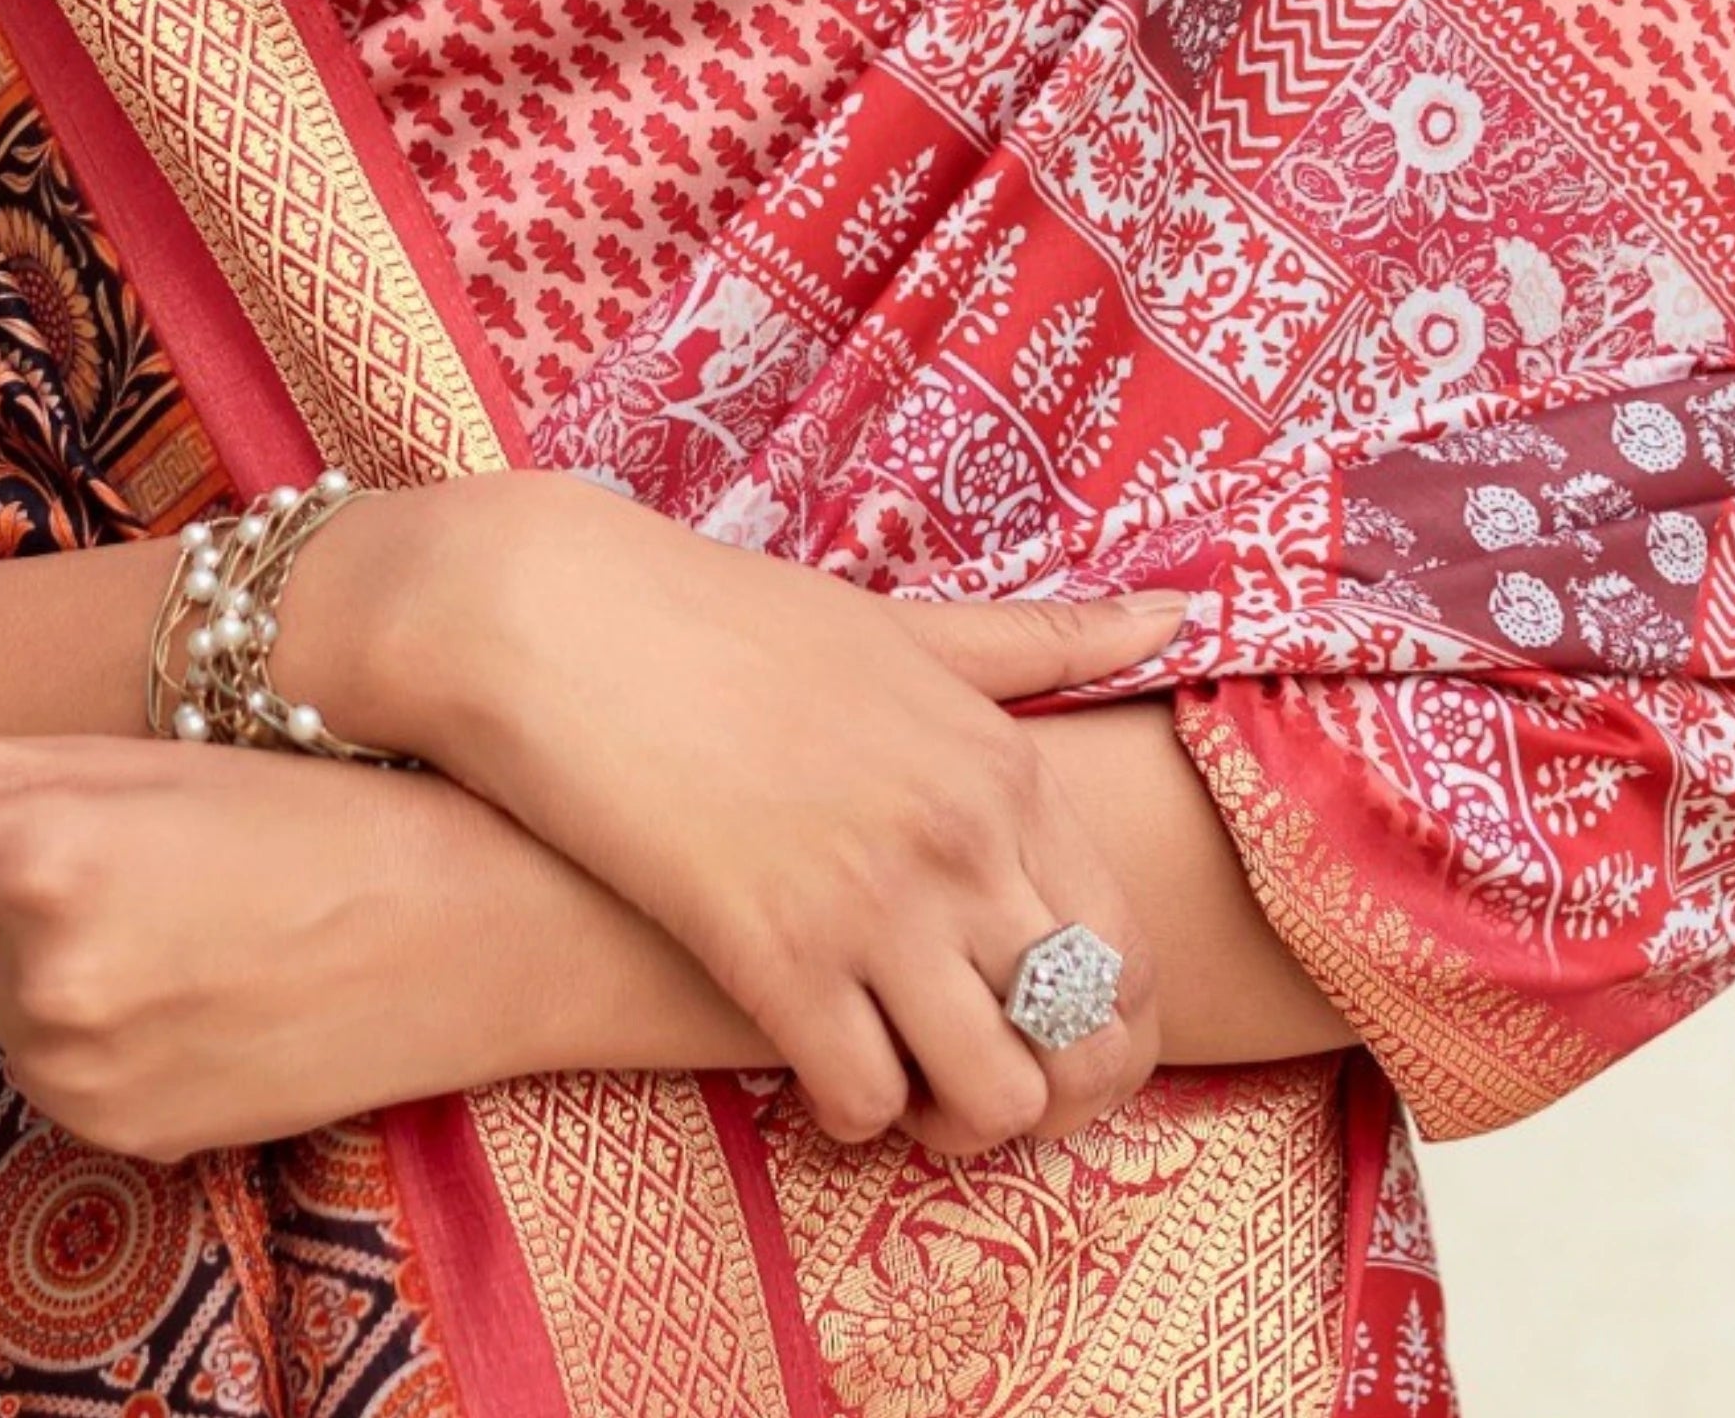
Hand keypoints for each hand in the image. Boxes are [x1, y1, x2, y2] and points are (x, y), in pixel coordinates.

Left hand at [0, 640, 761, 1158]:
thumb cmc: (321, 800)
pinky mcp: (118, 1140)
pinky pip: (48, 1049)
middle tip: (124, 801)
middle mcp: (37, 987)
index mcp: (39, 861)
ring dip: (36, 925)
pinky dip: (81, 997)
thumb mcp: (131, 753)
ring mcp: (76, 1079)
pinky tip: (190, 956)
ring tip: (188, 882)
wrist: (484, 928)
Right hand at [289, 475, 1187, 1156]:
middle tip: (977, 1089)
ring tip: (902, 1089)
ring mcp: (871, 895)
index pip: (1128, 948)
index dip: (1107, 1030)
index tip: (1046, 1040)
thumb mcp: (898, 626)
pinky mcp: (771, 950)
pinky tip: (811, 1072)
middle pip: (1082, 1038)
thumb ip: (1036, 644)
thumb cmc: (725, 617)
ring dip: (956, 1120)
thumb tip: (1178, 615)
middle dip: (1049, 1096)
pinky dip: (850, 1112)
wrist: (556, 615)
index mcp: (1000, 758)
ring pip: (994, 1093)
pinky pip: (866, 1098)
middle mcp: (961, 832)